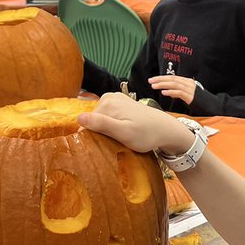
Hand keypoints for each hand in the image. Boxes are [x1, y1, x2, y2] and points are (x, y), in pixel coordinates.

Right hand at [78, 92, 193, 154]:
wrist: (166, 129)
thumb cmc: (146, 134)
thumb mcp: (123, 133)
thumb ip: (102, 124)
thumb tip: (79, 117)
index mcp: (106, 103)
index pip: (86, 124)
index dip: (93, 138)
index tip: (105, 147)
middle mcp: (108, 97)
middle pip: (93, 120)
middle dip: (100, 133)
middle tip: (114, 143)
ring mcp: (116, 99)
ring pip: (101, 119)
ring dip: (106, 130)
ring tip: (118, 138)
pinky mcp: (122, 103)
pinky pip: (109, 116)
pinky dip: (112, 125)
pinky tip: (121, 132)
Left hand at [148, 75, 196, 104]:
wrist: (211, 105)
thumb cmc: (198, 100)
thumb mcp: (187, 94)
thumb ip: (178, 91)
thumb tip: (168, 91)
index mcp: (187, 81)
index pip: (172, 77)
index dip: (161, 78)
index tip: (152, 80)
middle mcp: (188, 83)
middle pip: (172, 79)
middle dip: (160, 80)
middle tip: (150, 81)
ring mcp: (190, 89)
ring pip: (174, 84)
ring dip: (163, 85)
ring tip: (154, 86)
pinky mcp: (191, 96)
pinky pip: (179, 92)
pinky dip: (171, 92)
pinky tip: (164, 92)